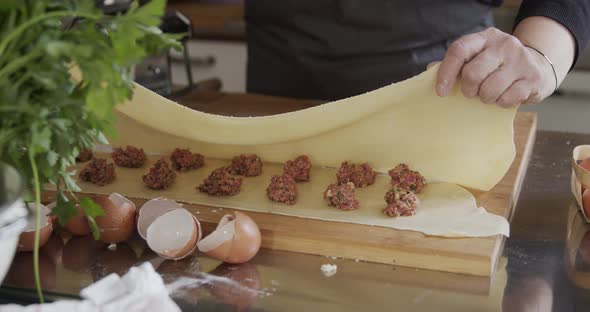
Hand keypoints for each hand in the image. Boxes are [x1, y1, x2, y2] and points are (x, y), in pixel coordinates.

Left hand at [435, 27, 554, 106]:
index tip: (441, 92)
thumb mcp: (478, 57)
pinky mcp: (532, 78)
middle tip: (471, 92)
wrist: (537, 67)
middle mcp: (504, 44)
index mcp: (485, 38)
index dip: (446, 72)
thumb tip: (429, 71)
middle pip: (473, 73)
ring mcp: (520, 60)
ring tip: (489, 94)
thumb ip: (456, 63)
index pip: (459, 50)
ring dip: (485, 98)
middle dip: (468, 89)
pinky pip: (506, 99)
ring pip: (489, 89)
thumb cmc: (497, 66)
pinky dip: (500, 103)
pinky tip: (504, 96)